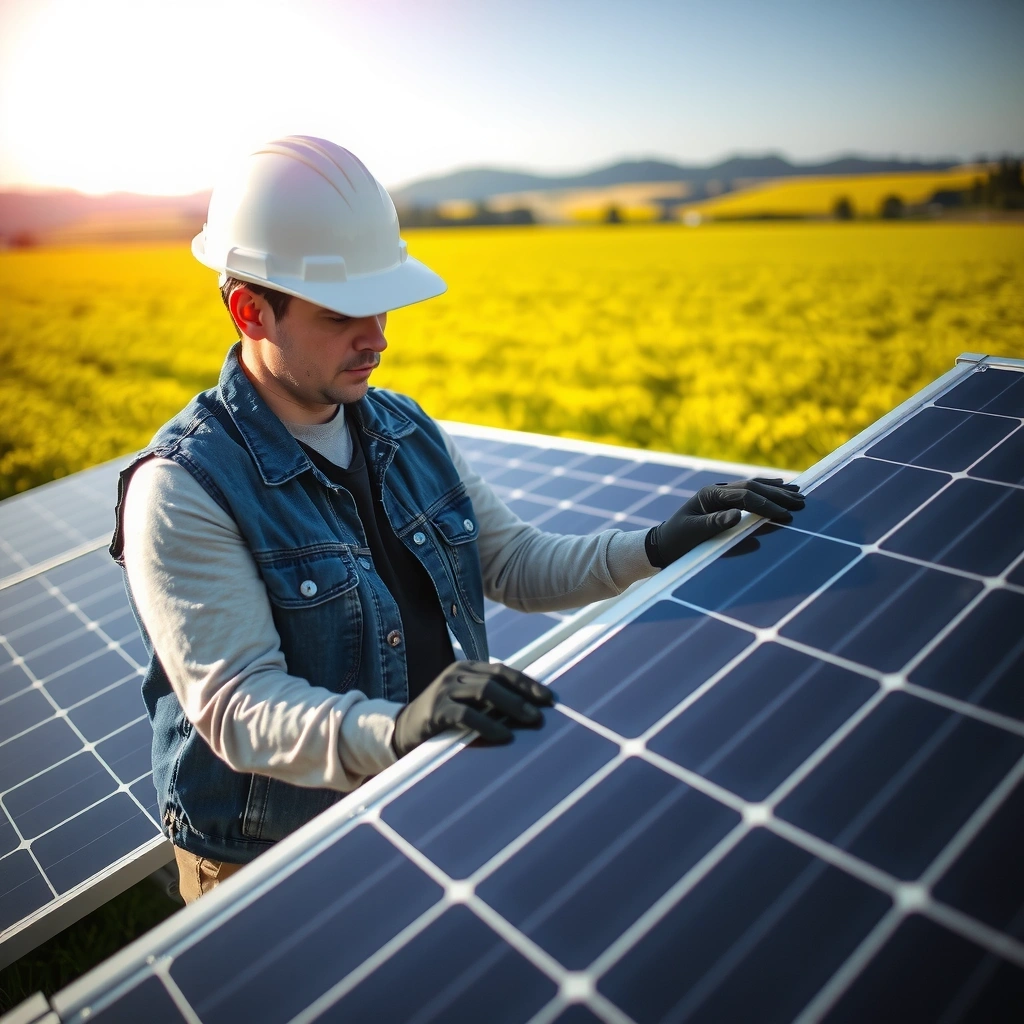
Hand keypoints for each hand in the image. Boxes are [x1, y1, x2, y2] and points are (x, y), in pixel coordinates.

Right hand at [392, 661, 554, 757]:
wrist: (404, 732)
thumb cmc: (444, 719)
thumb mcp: (468, 703)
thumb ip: (491, 701)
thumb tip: (531, 707)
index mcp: (467, 669)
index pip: (503, 670)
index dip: (528, 683)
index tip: (550, 697)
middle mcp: (457, 673)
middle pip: (497, 678)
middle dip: (524, 694)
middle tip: (544, 712)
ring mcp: (445, 689)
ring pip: (485, 691)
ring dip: (512, 706)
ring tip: (530, 721)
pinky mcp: (436, 709)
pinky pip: (467, 714)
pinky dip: (489, 725)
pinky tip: (504, 736)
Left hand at [645, 477, 805, 568]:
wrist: (664, 543)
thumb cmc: (677, 540)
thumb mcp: (693, 534)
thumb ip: (714, 524)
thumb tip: (737, 515)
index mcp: (709, 494)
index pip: (745, 496)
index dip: (766, 505)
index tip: (785, 514)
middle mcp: (717, 490)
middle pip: (753, 488)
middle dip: (778, 495)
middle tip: (801, 502)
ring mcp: (722, 493)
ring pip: (754, 487)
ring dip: (777, 490)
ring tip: (800, 493)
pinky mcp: (725, 501)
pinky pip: (750, 492)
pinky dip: (767, 489)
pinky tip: (782, 487)